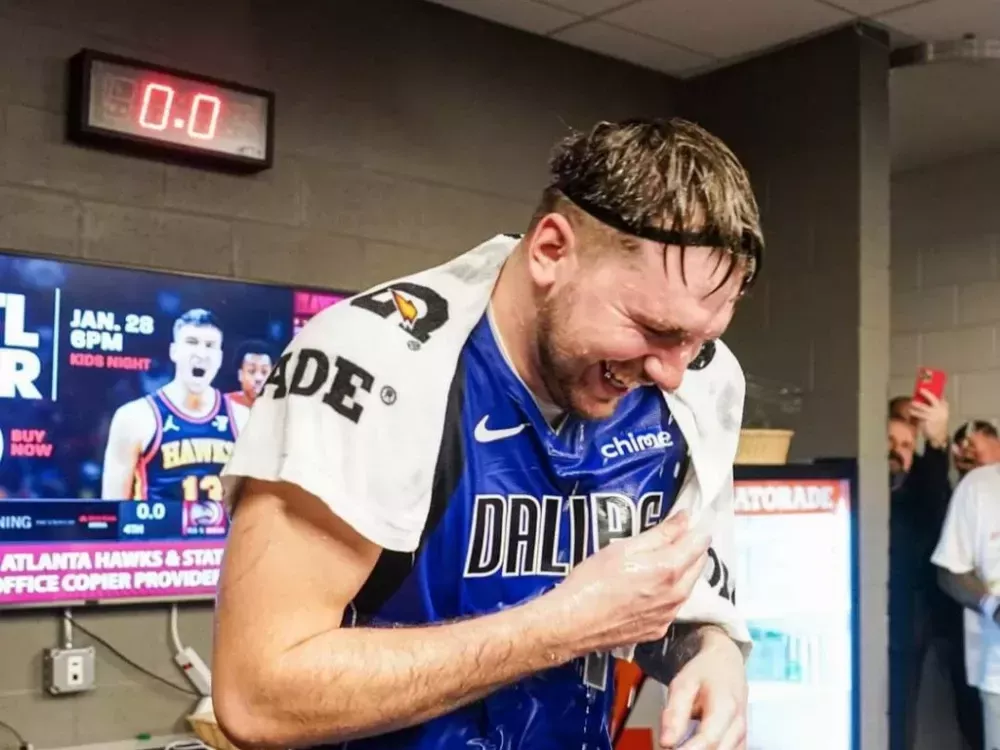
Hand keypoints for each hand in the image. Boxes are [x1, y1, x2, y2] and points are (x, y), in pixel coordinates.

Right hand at [552, 511, 709, 651]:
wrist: (572, 623)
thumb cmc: (592, 581)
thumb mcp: (624, 548)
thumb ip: (660, 533)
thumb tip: (684, 519)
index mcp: (669, 569)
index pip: (700, 543)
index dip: (695, 529)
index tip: (688, 521)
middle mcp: (676, 595)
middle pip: (698, 565)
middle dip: (691, 549)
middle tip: (672, 539)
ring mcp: (668, 616)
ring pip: (687, 587)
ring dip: (681, 573)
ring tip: (656, 564)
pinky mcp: (658, 630)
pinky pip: (672, 607)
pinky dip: (668, 595)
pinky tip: (647, 589)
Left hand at [660, 627, 746, 749]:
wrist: (726, 663)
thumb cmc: (705, 672)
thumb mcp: (683, 684)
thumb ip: (674, 712)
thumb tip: (666, 742)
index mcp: (725, 708)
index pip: (708, 739)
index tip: (668, 748)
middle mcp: (738, 726)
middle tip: (670, 747)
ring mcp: (742, 736)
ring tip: (678, 746)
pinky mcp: (740, 743)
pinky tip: (690, 747)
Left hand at [910, 390, 948, 447]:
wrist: (939, 435)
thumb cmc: (937, 422)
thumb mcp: (939, 413)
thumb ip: (935, 406)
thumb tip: (924, 397)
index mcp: (944, 406)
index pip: (941, 396)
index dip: (934, 391)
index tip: (927, 386)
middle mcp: (941, 409)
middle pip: (934, 399)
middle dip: (927, 394)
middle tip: (920, 390)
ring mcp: (935, 415)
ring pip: (924, 407)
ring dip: (916, 404)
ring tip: (911, 402)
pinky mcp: (928, 420)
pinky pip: (919, 414)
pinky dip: (914, 412)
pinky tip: (910, 411)